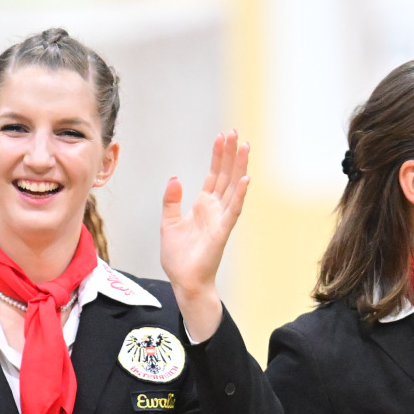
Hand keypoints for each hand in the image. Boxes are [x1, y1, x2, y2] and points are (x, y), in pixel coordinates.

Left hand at [158, 130, 249, 344]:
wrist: (184, 281)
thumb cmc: (178, 257)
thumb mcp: (168, 223)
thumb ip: (171, 201)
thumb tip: (175, 178)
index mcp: (203, 205)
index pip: (214, 175)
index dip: (218, 156)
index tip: (222, 136)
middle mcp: (215, 209)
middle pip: (226, 176)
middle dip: (230, 154)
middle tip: (235, 133)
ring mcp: (221, 219)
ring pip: (233, 188)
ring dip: (239, 168)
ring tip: (244, 147)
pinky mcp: (222, 232)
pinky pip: (233, 210)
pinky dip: (240, 195)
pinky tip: (245, 179)